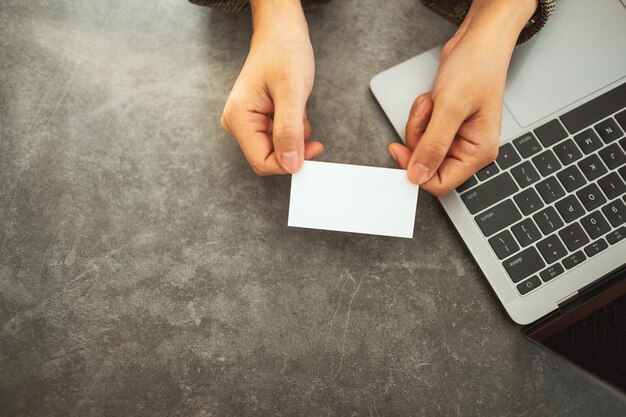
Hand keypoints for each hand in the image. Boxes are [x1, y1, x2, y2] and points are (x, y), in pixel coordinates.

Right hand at [221, 0, 322, 174]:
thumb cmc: (283, 52)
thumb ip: (289, 130)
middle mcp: (238, 123)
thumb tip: (290, 164)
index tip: (314, 148)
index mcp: (238, 117)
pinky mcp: (259, 120)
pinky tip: (295, 109)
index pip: (262, 161)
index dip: (289, 162)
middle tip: (305, 121)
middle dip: (292, 146)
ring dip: (295, 135)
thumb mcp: (291, 91)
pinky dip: (294, 129)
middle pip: (269, 157)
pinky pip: (280, 138)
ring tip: (297, 108)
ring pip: (278, 149)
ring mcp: (248, 122)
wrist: (282, 33)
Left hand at [388, 0, 537, 194]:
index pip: (440, 183)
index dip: (416, 170)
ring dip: (419, 123)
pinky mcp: (444, 125)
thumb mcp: (451, 108)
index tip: (399, 149)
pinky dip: (420, 115)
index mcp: (478, 152)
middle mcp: (468, 149)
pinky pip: (421, 131)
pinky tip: (433, 99)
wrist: (478, 41)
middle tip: (427, 112)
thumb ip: (433, 145)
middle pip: (426, 163)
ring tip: (434, 101)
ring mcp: (455, 137)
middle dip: (418, 136)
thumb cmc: (477, 67)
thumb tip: (418, 176)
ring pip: (420, 146)